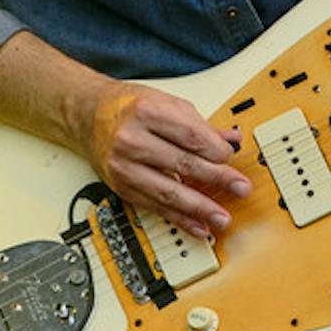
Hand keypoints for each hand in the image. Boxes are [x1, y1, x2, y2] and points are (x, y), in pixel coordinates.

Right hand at [82, 78, 250, 239]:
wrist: (90, 116)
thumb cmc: (132, 108)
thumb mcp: (168, 104)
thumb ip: (201, 125)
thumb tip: (232, 141)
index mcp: (147, 112)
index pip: (192, 137)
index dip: (217, 151)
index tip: (232, 159)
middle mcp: (132, 140)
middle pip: (183, 164)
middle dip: (217, 179)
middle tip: (240, 188)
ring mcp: (124, 166)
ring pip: (168, 192)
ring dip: (199, 208)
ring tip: (222, 218)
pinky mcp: (121, 188)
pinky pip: (155, 207)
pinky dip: (179, 219)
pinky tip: (198, 226)